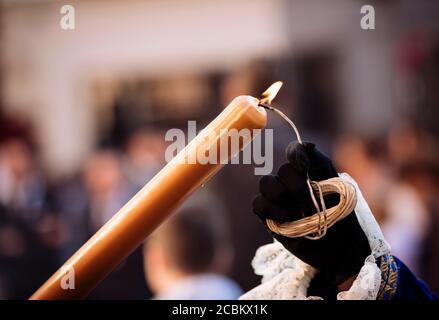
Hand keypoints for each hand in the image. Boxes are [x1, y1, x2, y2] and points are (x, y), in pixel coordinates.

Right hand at [253, 142, 370, 285]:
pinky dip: (272, 210)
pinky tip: (287, 219)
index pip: (293, 150)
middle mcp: (288, 181)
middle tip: (312, 204)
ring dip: (284, 197)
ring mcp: (277, 198)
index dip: (296, 155)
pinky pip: (258, 204)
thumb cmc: (340, 213)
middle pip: (282, 170)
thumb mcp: (338, 183)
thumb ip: (321, 161)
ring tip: (299, 212)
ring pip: (266, 183)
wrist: (340, 245)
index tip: (306, 168)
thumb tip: (307, 144)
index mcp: (305, 170)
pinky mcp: (268, 216)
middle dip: (299, 187)